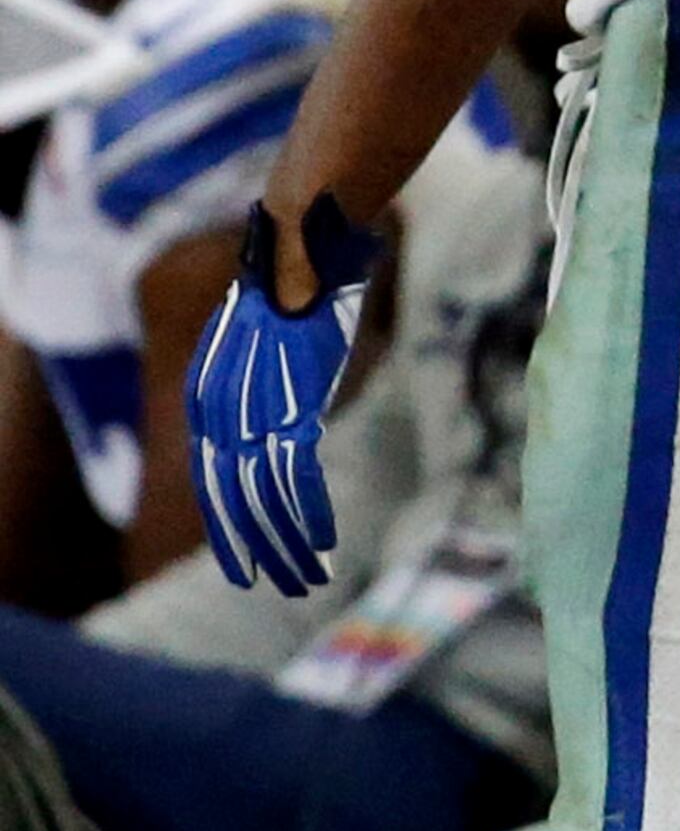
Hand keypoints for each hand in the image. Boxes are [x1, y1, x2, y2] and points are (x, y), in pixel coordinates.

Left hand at [190, 197, 381, 594]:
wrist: (297, 244)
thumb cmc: (288, 285)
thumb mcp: (262, 342)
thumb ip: (261, 385)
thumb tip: (279, 415)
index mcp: (208, 397)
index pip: (214, 480)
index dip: (230, 527)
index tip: (247, 565)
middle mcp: (220, 410)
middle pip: (231, 499)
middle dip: (251, 548)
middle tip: (268, 587)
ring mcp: (255, 408)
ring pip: (261, 496)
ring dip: (283, 543)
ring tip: (300, 580)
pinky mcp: (290, 401)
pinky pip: (294, 474)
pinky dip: (307, 514)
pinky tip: (320, 542)